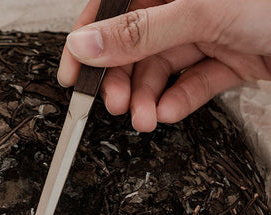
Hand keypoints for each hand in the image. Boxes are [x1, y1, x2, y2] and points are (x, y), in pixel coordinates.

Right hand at [58, 0, 270, 131]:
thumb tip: (88, 44)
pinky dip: (178, 101)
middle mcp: (185, 6)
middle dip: (121, 80)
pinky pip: (192, 82)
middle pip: (135, 46)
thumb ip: (139, 32)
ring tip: (144, 119)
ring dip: (147, 98)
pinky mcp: (226, 59)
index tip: (72, 74)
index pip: (114, 7)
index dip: (87, 41)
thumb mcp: (200, 10)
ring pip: (161, 69)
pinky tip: (168, 112)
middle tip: (113, 104)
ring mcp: (206, 32)